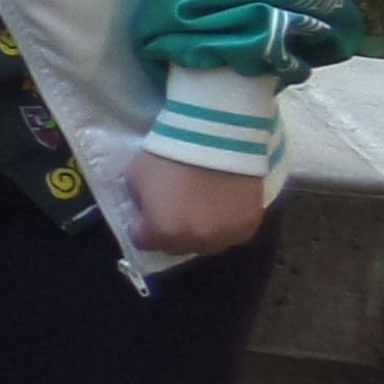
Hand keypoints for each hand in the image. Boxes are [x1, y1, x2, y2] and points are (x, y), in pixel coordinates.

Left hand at [127, 152, 271, 256]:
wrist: (218, 137)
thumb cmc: (170, 154)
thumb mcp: (135, 176)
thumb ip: (139, 202)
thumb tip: (148, 212)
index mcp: (162, 232)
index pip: (142, 240)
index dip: (143, 222)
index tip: (149, 206)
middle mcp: (194, 242)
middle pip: (175, 245)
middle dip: (172, 230)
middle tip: (177, 204)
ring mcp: (224, 237)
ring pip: (205, 244)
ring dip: (200, 230)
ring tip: (202, 204)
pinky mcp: (247, 228)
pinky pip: (230, 234)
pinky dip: (225, 223)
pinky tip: (223, 203)